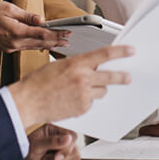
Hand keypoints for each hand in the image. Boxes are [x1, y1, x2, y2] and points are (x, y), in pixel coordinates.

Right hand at [0, 1, 69, 51]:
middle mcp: (15, 43)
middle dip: (56, 41)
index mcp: (16, 32)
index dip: (57, 34)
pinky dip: (37, 46)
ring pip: (34, 47)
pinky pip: (26, 48)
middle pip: (41, 43)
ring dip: (48, 45)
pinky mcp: (7, 48)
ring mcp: (11, 47)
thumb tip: (41, 19)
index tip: (67, 33)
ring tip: (60, 43)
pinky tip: (42, 45)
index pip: (42, 34)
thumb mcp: (8, 8)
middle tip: (68, 40)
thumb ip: (26, 16)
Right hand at [8, 45, 133, 128]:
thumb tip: (89, 67)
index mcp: (76, 63)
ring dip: (97, 90)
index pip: (104, 54)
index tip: (130, 51)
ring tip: (83, 90)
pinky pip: (91, 103)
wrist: (28, 102)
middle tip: (128, 77)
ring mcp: (84, 95)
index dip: (120, 52)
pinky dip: (86, 101)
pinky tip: (72, 100)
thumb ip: (76, 66)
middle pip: (110, 76)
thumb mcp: (58, 65)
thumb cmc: (38, 83)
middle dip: (121, 77)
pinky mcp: (82, 108)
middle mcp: (83, 78)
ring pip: (102, 91)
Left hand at [15, 124, 80, 159]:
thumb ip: (51, 141)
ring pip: (75, 158)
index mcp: (54, 130)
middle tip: (48, 159)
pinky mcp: (65, 159)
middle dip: (62, 158)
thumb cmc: (26, 153)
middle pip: (75, 148)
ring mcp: (65, 149)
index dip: (67, 148)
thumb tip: (68, 138)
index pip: (72, 136)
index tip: (56, 156)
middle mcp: (61, 138)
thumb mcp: (36, 145)